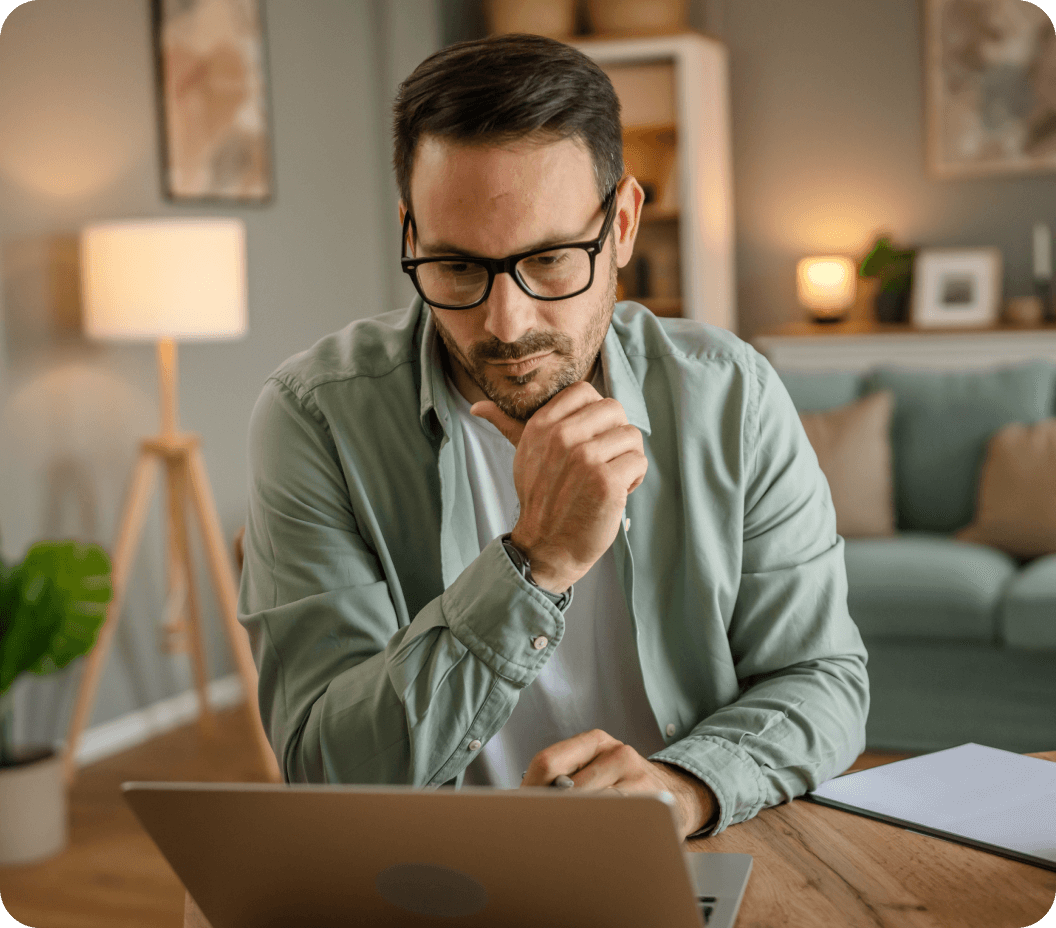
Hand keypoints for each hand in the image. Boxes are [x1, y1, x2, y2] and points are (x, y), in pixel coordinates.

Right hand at [471, 382, 646, 591]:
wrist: (546, 546)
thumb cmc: (539, 499)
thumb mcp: (522, 456)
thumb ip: (508, 425)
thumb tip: (478, 405)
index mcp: (542, 425)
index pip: (585, 391)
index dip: (596, 413)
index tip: (592, 437)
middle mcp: (562, 438)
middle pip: (614, 409)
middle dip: (617, 434)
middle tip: (606, 459)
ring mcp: (586, 459)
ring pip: (631, 436)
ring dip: (628, 459)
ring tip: (611, 478)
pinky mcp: (606, 482)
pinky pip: (639, 462)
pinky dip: (635, 479)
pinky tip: (618, 492)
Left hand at [519, 729, 717, 840]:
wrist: (676, 794)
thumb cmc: (622, 785)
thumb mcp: (595, 768)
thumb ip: (563, 776)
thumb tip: (523, 801)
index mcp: (595, 741)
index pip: (548, 762)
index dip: (531, 791)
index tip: (523, 812)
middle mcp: (617, 752)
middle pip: (568, 788)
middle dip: (552, 812)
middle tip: (544, 830)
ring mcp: (637, 776)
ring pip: (592, 806)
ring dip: (577, 825)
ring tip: (572, 836)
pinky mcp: (655, 803)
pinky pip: (618, 821)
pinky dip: (603, 833)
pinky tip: (600, 837)